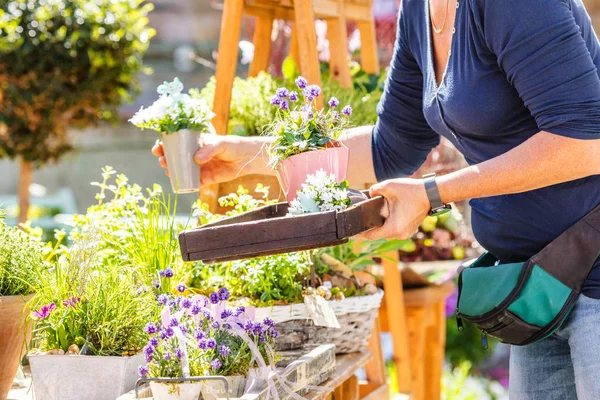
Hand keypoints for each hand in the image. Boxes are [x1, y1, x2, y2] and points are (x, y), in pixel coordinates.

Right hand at [151, 134, 271, 184]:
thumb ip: (208, 149)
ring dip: (173, 173)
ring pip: (182, 171)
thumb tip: (197, 159)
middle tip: (163, 161)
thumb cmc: (232, 145)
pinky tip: (181, 185)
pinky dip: (187, 185)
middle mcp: (194, 155)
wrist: (246, 158)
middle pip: (175, 158)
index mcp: (195, 143)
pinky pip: (194, 183)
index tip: (157, 148)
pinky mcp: (206, 178)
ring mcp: (199, 167)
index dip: (164, 145)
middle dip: (165, 160)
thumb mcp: (219, 144)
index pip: (175, 143)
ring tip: (168, 172)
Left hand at [357, 178, 430, 240]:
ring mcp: (406, 233)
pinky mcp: (410, 229)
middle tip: (358, 220)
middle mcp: (399, 235)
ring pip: (386, 232)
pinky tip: (383, 216)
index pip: (371, 236)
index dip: (359, 234)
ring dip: (379, 225)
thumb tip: (368, 194)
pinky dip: (388, 224)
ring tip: (370, 217)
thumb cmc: (412, 191)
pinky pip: (394, 230)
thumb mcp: (389, 186)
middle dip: (369, 227)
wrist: (432, 193)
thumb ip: (374, 190)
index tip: (350, 231)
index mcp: (393, 228)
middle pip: (378, 235)